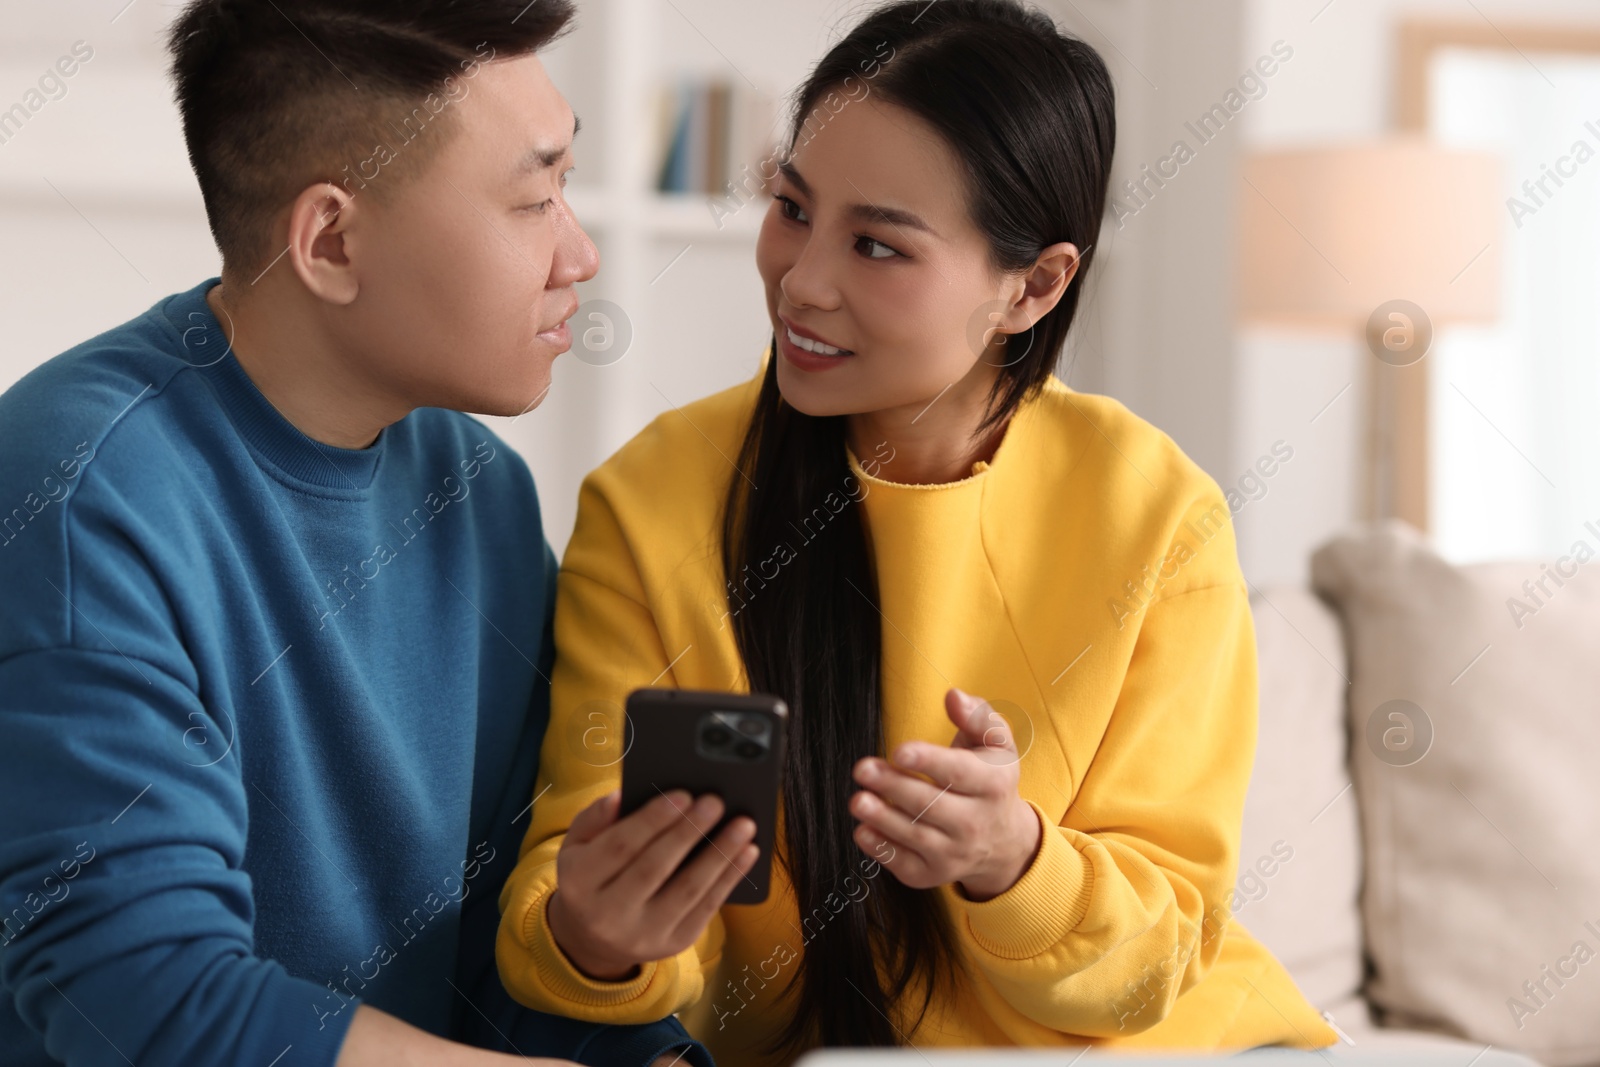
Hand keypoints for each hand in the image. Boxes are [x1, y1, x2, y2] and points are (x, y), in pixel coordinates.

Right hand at [546, 789, 758, 980]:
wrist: (593, 940)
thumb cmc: (591, 876)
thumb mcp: (577, 845)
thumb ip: (595, 818)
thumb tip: (620, 797)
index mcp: (577, 884)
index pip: (618, 847)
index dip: (652, 820)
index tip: (683, 794)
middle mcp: (607, 915)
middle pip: (654, 868)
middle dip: (688, 832)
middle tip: (715, 801)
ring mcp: (642, 935)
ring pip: (687, 891)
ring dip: (720, 855)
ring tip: (743, 825)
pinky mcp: (673, 944)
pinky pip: (706, 908)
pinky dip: (730, 878)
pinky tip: (747, 852)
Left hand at [849, 688, 1041, 901]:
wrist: (1003, 840)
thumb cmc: (990, 779)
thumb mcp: (996, 744)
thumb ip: (976, 716)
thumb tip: (953, 696)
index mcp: (995, 784)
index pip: (960, 773)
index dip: (929, 762)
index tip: (899, 751)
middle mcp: (977, 823)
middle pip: (931, 805)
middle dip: (894, 787)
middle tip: (862, 769)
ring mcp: (955, 853)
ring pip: (915, 836)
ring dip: (882, 818)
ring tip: (858, 800)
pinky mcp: (934, 874)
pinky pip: (904, 864)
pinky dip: (881, 849)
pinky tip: (863, 829)